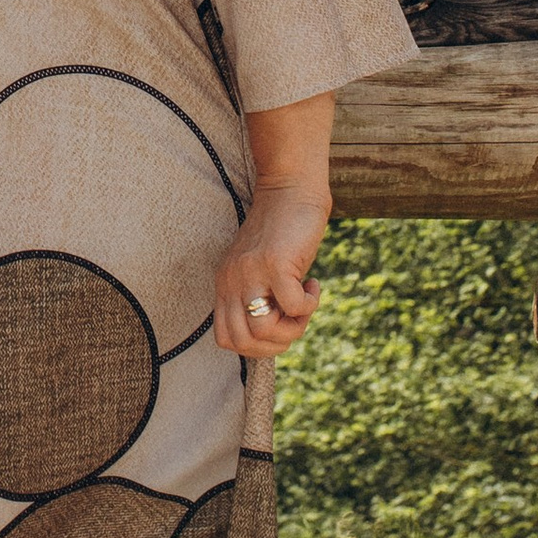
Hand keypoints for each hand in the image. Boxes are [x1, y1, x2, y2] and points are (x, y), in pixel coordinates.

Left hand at [214, 181, 326, 358]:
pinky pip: (293, 307)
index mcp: (224, 285)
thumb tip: (276, 338)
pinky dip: (309, 306)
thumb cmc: (282, 235)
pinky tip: (313, 285)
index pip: (226, 340)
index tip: (279, 326)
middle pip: (243, 342)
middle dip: (276, 343)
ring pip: (263, 331)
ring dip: (293, 328)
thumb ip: (259, 299)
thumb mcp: (260, 272)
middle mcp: (231, 281)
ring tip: (304, 304)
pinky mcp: (274, 263)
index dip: (257, 347)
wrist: (290, 191)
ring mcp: (250, 272)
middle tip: (295, 320)